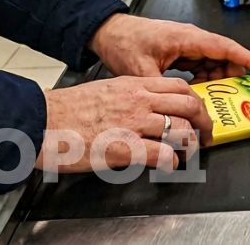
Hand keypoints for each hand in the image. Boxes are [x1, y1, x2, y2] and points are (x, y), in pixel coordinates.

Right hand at [36, 75, 208, 171]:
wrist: (43, 120)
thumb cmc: (68, 109)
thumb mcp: (106, 90)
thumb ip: (130, 95)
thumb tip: (147, 106)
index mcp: (134, 85)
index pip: (178, 86)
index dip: (195, 101)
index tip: (198, 112)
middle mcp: (138, 100)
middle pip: (187, 105)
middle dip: (203, 122)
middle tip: (205, 135)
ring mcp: (132, 123)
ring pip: (179, 128)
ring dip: (190, 143)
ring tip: (188, 152)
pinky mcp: (124, 147)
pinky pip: (161, 153)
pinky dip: (172, 161)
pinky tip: (170, 165)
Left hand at [90, 13, 249, 81]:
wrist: (108, 32)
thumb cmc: (124, 42)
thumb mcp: (141, 70)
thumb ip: (163, 90)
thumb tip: (179, 110)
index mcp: (186, 37)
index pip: (224, 47)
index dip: (247, 58)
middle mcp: (190, 38)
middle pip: (222, 56)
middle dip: (236, 73)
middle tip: (246, 92)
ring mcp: (186, 44)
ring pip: (213, 61)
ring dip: (219, 78)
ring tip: (224, 97)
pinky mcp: (180, 51)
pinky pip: (200, 64)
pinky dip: (205, 77)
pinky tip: (203, 92)